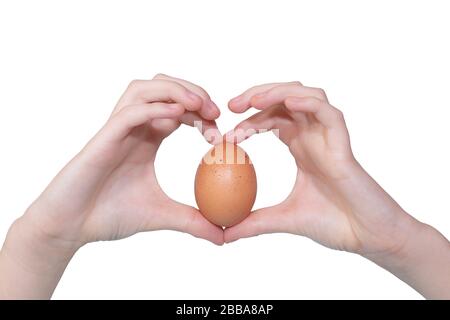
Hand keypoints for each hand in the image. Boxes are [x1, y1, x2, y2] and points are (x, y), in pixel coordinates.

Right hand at [25, 74, 223, 247]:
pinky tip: (176, 116)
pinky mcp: (103, 138)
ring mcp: (117, 130)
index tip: (220, 133)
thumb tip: (222, 237)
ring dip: (175, 90)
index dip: (202, 114)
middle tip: (215, 112)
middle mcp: (134, 128)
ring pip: (144, 89)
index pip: (179, 109)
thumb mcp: (161, 215)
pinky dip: (154, 107)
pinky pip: (129, 112)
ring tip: (199, 106)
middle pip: (164, 88)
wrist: (71, 226)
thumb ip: (192, 220)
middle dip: (193, 92)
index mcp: (148, 138)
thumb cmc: (109, 215)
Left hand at [224, 82, 417, 254]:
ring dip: (278, 92)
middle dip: (256, 96)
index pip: (271, 118)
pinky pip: (327, 111)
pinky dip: (307, 102)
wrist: (367, 236)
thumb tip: (225, 234)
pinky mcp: (343, 143)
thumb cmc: (333, 223)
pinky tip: (287, 103)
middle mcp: (313, 135)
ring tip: (253, 101)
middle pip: (284, 98)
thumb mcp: (284, 218)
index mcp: (300, 146)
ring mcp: (328, 136)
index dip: (248, 121)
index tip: (225, 136)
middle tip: (231, 105)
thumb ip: (255, 222)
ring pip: (305, 95)